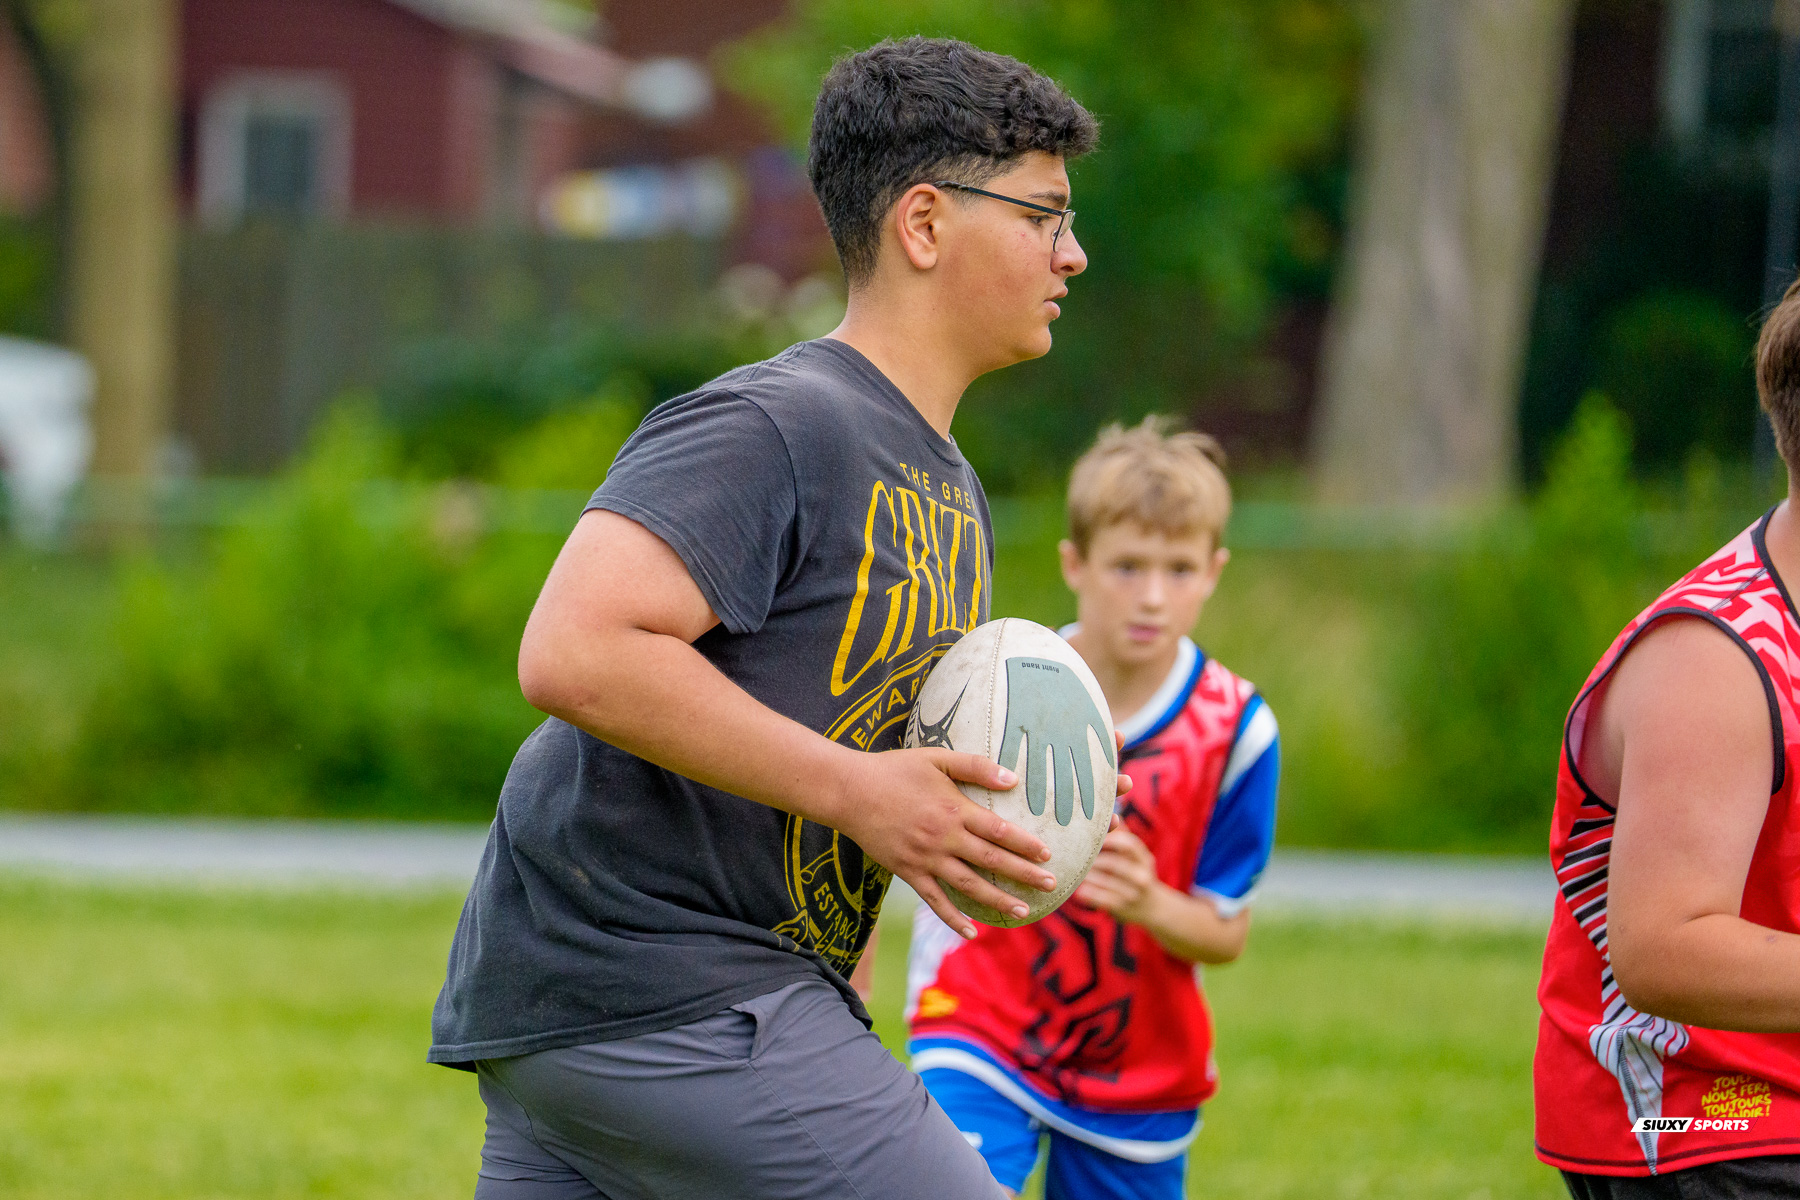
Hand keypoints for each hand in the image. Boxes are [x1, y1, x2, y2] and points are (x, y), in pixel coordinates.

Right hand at [832, 747, 1055, 939]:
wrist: (849, 791)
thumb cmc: (894, 770)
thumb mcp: (936, 757)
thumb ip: (975, 766)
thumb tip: (1013, 778)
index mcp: (954, 809)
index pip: (998, 830)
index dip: (1025, 844)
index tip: (1048, 854)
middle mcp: (944, 838)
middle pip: (991, 861)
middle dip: (1023, 874)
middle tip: (1050, 885)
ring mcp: (925, 859)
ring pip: (968, 886)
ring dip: (996, 901)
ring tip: (1022, 912)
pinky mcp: (908, 872)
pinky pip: (934, 901)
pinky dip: (953, 919)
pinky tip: (971, 933)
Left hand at [1074, 821, 1161, 923]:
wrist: (1153, 908)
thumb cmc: (1137, 874)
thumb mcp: (1137, 857)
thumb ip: (1123, 836)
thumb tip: (1112, 813)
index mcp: (1144, 859)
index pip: (1130, 844)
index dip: (1110, 839)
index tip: (1091, 837)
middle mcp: (1142, 876)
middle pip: (1115, 864)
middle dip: (1094, 859)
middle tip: (1075, 854)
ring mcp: (1134, 893)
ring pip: (1107, 882)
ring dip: (1089, 876)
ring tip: (1073, 870)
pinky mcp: (1124, 908)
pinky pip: (1104, 900)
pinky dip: (1091, 894)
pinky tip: (1080, 891)